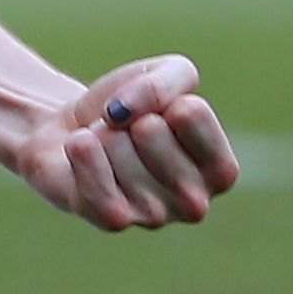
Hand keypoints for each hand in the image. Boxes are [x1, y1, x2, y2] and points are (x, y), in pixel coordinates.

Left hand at [7, 55, 238, 230]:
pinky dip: (80, 151)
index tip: (158, 113)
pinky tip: (80, 149)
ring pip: (115, 145)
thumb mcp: (164, 73)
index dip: (162, 98)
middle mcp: (195, 202)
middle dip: (128, 118)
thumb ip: (164, 81)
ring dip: (102, 134)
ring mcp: (155, 217)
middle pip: (150, 129)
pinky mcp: (113, 221)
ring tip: (106, 148)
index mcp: (221, 170)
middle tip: (126, 134)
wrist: (71, 132)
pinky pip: (95, 179)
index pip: (190, 112)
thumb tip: (121, 113)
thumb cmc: (130, 108)